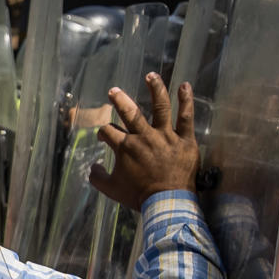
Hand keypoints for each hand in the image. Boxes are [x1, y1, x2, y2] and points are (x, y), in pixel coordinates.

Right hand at [89, 74, 197, 209]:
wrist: (166, 203)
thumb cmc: (139, 196)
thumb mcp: (112, 190)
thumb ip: (98, 178)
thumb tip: (91, 168)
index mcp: (125, 147)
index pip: (109, 131)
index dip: (103, 132)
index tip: (104, 136)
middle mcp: (143, 137)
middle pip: (129, 112)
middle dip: (119, 100)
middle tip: (114, 91)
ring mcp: (165, 136)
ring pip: (160, 107)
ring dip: (155, 89)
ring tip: (151, 75)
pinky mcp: (184, 140)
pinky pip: (186, 118)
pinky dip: (186, 101)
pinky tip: (185, 85)